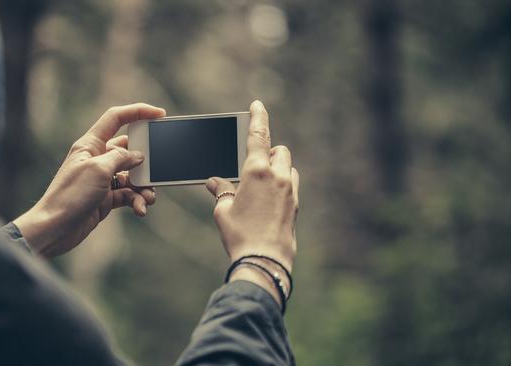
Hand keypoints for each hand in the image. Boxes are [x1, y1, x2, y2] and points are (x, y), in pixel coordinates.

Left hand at [14, 103, 165, 256]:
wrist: (55, 228)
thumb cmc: (70, 195)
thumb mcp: (99, 170)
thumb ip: (121, 158)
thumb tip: (138, 156)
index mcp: (90, 144)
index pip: (116, 118)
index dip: (138, 112)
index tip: (159, 114)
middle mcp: (97, 158)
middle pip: (129, 149)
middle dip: (146, 160)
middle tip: (158, 169)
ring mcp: (102, 179)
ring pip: (132, 175)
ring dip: (144, 186)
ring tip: (149, 197)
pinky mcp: (106, 197)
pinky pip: (129, 194)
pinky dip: (137, 200)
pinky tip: (140, 209)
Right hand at [206, 100, 298, 303]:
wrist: (264, 260)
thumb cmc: (240, 234)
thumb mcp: (223, 210)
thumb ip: (221, 190)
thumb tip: (214, 182)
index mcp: (256, 171)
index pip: (259, 136)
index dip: (258, 118)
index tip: (258, 105)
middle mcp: (277, 177)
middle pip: (279, 150)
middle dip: (269, 151)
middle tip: (254, 164)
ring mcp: (290, 191)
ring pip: (288, 167)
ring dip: (278, 168)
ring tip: (262, 183)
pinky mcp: (296, 205)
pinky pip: (291, 185)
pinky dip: (282, 184)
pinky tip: (270, 200)